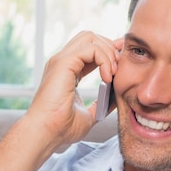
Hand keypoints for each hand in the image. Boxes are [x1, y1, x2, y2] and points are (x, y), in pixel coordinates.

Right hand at [26, 31, 122, 145]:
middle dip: (109, 47)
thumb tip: (117, 97)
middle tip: (118, 68)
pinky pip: (90, 49)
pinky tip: (107, 77)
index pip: (90, 49)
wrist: (47, 133)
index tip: (123, 59)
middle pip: (90, 37)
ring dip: (108, 52)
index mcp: (67, 71)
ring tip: (112, 73)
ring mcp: (61, 61)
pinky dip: (104, 59)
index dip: (108, 50)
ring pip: (90, 38)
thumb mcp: (90, 114)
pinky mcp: (63, 63)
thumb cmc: (62, 128)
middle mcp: (62, 62)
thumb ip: (101, 103)